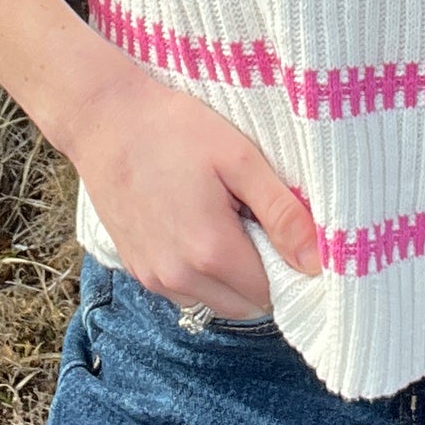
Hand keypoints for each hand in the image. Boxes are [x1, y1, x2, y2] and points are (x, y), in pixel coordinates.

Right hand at [59, 57, 322, 318]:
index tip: (283, 227)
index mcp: (211, 252)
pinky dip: (200, 272)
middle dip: (261, 272)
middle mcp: (180, 279)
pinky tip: (195, 224)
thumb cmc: (174, 130)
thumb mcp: (239, 159)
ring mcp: (154, 279)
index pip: (273, 292)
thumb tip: (318, 262)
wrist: (105, 120)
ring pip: (215, 302)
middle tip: (253, 218)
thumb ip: (281, 213)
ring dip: (230, 276)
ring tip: (224, 218)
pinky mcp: (137, 270)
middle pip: (246, 305)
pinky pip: (185, 291)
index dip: (287, 263)